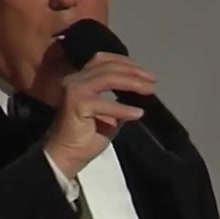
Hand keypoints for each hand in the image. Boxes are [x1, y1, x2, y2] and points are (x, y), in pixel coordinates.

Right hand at [43, 53, 155, 177]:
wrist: (66, 157)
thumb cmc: (84, 139)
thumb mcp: (109, 117)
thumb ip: (119, 102)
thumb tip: (138, 96)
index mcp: (81, 79)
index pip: (104, 60)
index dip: (126, 63)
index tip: (146, 73)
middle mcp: (75, 79)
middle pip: (108, 66)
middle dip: (134, 71)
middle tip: (153, 80)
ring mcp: (74, 89)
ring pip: (108, 77)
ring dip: (132, 82)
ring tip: (149, 90)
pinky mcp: (76, 103)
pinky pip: (105, 103)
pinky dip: (123, 108)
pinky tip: (137, 113)